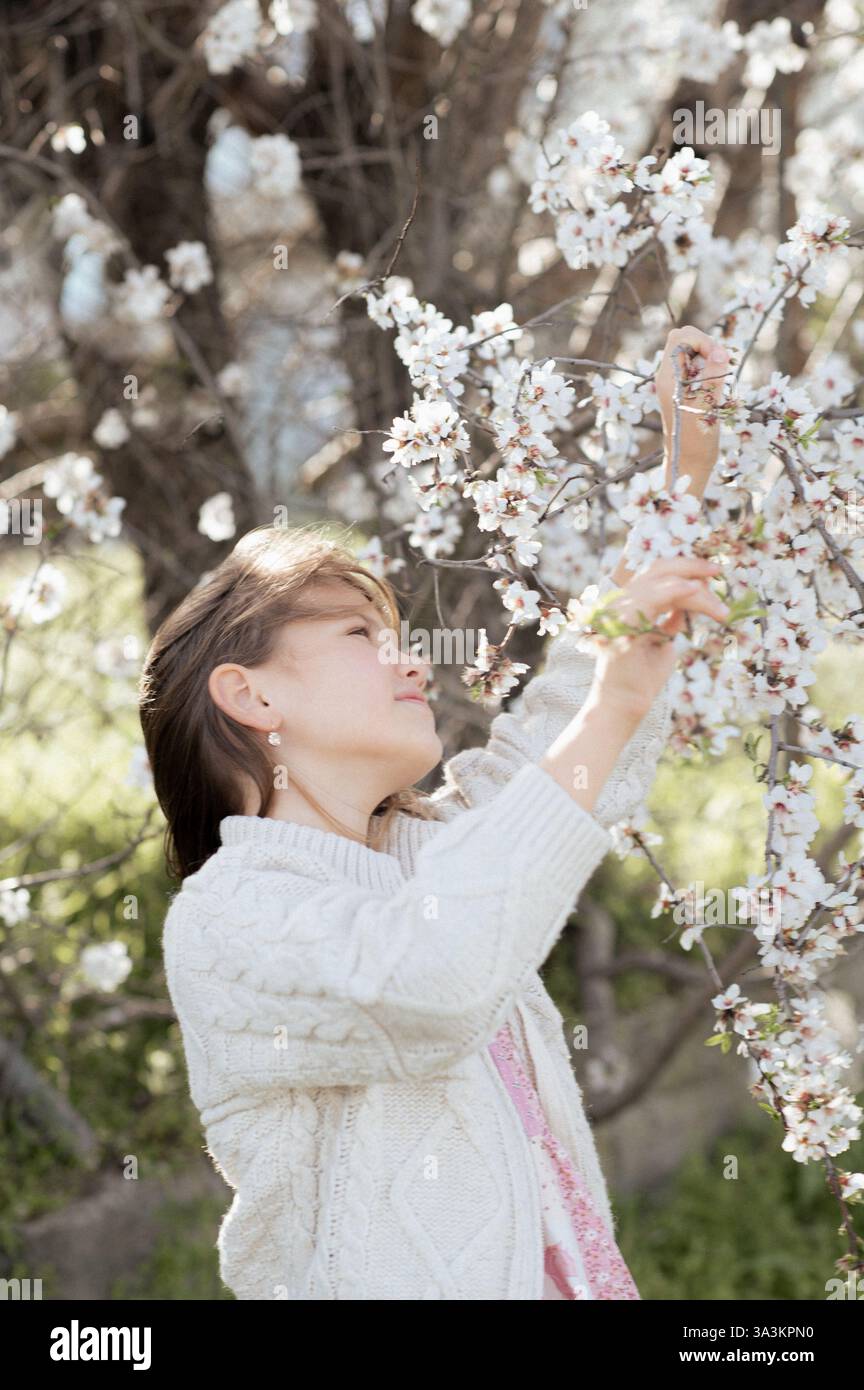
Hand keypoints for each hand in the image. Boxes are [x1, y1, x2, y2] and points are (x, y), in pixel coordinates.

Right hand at [590, 556, 728, 716]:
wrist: (623, 705)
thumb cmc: (642, 678)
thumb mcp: (662, 641)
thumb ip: (671, 619)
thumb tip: (690, 604)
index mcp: (628, 604)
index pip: (656, 574)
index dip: (685, 568)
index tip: (712, 575)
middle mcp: (620, 602)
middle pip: (656, 568)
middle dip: (691, 565)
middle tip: (718, 570)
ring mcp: (618, 610)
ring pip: (660, 581)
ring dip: (694, 588)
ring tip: (718, 605)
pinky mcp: (623, 622)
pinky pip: (652, 597)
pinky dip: (676, 590)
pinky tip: (697, 591)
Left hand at [655, 326, 730, 477]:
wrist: (689, 463)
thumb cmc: (696, 441)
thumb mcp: (708, 408)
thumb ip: (713, 377)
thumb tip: (720, 351)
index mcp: (667, 378)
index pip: (680, 337)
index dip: (702, 340)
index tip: (719, 358)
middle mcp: (668, 376)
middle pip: (685, 339)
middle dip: (707, 345)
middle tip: (721, 365)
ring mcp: (676, 382)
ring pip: (692, 351)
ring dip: (711, 357)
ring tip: (720, 378)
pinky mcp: (685, 389)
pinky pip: (697, 366)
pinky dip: (710, 367)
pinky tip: (718, 385)